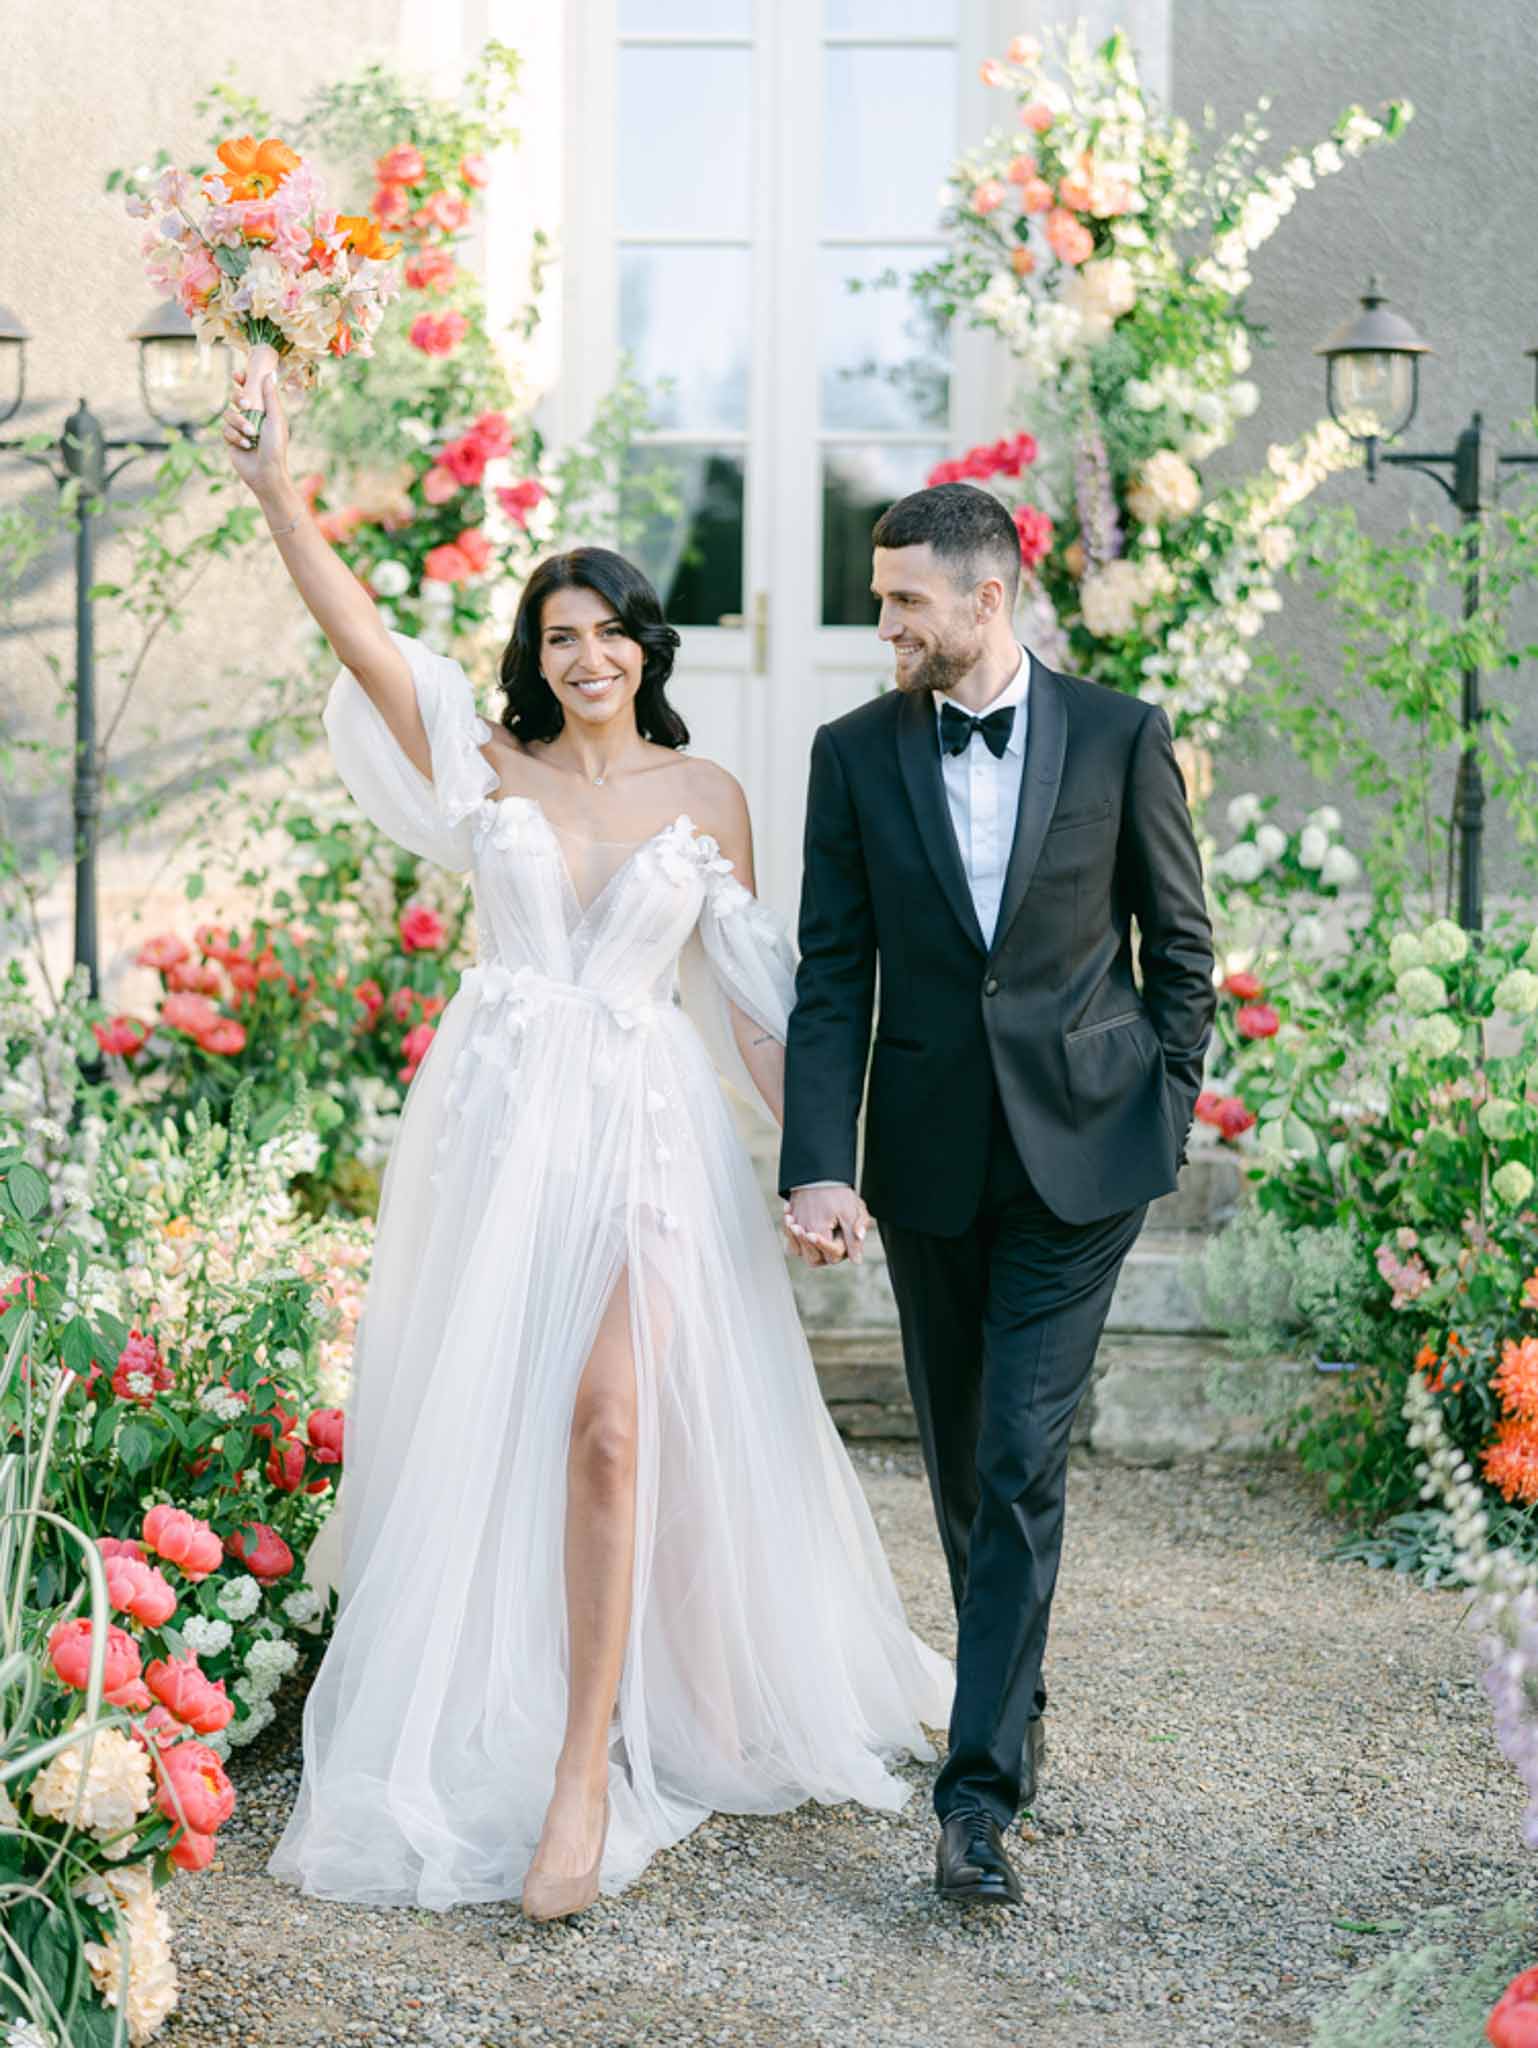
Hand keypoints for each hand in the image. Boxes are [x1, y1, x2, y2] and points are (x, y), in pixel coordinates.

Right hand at [222, 345, 290, 498]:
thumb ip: (271, 397)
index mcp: (264, 410)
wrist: (266, 473)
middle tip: (246, 404)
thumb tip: (268, 374)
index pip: (251, 390)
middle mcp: (252, 417)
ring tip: (251, 434)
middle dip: (238, 398)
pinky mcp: (231, 440)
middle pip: (235, 397)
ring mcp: (240, 428)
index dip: (242, 380)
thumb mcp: (276, 420)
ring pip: (228, 414)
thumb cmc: (275, 447)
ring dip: (239, 422)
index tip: (237, 375)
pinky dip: (235, 437)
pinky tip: (246, 446)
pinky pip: (225, 430)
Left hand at [783, 1185, 869, 1266]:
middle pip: (815, 1259)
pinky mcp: (799, 1241)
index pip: (834, 1254)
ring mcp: (812, 1247)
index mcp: (844, 1247)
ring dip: (793, 1237)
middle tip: (797, 1227)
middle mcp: (827, 1250)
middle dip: (805, 1242)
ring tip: (789, 1218)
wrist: (823, 1183)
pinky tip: (788, 1213)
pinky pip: (790, 1245)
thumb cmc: (841, 1197)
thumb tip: (857, 1261)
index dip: (823, 1245)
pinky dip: (787, 1230)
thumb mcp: (850, 1212)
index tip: (812, 1234)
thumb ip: (854, 1236)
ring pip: (800, 1253)